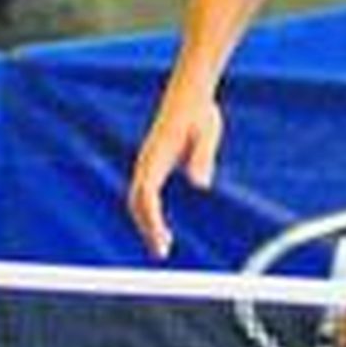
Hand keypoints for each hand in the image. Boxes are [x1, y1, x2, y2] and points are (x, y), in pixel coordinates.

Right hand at [126, 97, 223, 258]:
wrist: (189, 94)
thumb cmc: (200, 113)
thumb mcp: (208, 132)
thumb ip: (203, 157)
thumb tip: (201, 183)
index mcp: (157, 156)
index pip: (146, 194)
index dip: (151, 218)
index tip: (162, 239)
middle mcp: (146, 162)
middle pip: (137, 201)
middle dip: (146, 227)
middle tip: (162, 252)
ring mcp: (147, 163)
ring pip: (137, 199)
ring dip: (146, 223)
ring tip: (162, 246)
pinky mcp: (152, 163)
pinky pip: (144, 193)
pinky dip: (148, 212)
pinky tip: (162, 227)